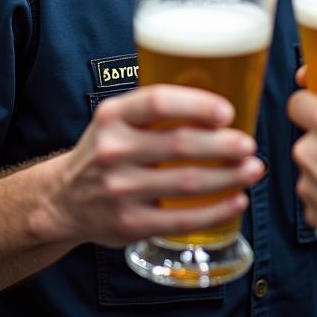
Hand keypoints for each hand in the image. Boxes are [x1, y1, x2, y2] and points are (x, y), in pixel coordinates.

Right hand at [37, 85, 264, 247]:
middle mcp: (113, 151)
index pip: (157, 102)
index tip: (227, 111)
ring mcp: (120, 190)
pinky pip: (182, 220)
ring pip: (187, 182)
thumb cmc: (105, 149)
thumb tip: (220, 92)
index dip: (197, 104)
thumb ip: (154, 107)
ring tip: (253, 169)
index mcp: (113, 116)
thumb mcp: (116, 118)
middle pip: (180, 144)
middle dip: (224, 145)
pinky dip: (216, 211)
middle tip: (249, 144)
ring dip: (228, 176)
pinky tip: (237, 201)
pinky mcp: (130, 225)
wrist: (63, 199)